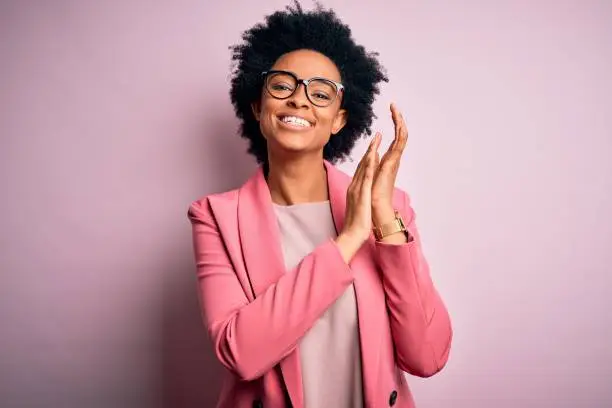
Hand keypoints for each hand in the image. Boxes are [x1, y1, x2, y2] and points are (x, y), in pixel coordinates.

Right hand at [340, 132, 380, 243]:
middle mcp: (354, 187)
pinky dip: (369, 165)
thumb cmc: (356, 224)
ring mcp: (357, 189)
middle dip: (369, 150)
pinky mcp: (362, 194)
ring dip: (370, 152)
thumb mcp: (358, 208)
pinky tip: (373, 156)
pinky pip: (366, 176)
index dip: (367, 157)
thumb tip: (363, 195)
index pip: (361, 171)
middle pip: (361, 165)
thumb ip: (359, 199)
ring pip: (363, 167)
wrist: (352, 234)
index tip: (372, 147)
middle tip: (375, 136)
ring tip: (375, 139)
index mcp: (354, 190)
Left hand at [371, 103, 408, 225]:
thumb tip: (370, 156)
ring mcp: (393, 162)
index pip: (393, 139)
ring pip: (401, 138)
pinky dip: (398, 134)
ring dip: (399, 123)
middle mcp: (393, 160)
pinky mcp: (391, 165)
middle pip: (399, 135)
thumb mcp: (368, 176)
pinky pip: (397, 146)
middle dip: (398, 120)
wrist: (374, 209)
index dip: (393, 125)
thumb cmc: (371, 197)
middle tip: (394, 106)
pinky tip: (397, 124)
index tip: (392, 112)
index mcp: (388, 162)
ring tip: (396, 109)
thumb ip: (371, 165)